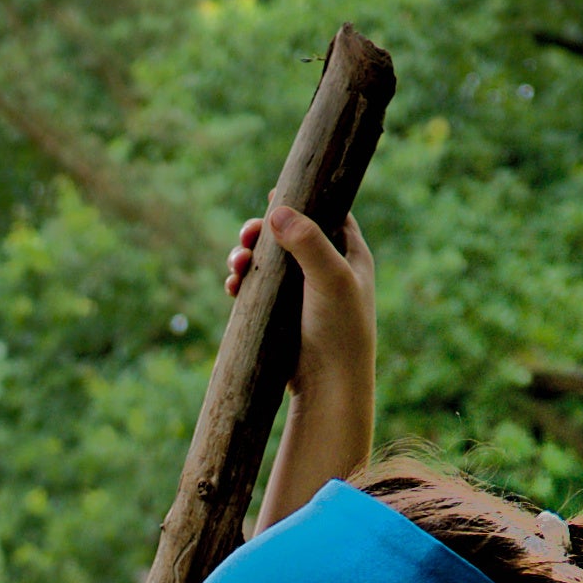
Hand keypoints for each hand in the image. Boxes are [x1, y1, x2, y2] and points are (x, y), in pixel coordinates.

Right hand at [225, 201, 375, 379]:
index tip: (275, 194)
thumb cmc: (340, 332)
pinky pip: (257, 289)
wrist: (328, 389)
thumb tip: (277, 211)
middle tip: (246, 236)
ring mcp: (302, 294)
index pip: (328, 212)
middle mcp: (327, 270)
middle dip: (263, 232)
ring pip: (269, 261)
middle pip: (290, 234)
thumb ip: (308, 242)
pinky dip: (242, 283)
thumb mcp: (330, 279)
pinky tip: (232, 286)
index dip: (303, 200)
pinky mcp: (281, 316)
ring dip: (247, 257)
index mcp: (349, 255)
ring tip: (236, 265)